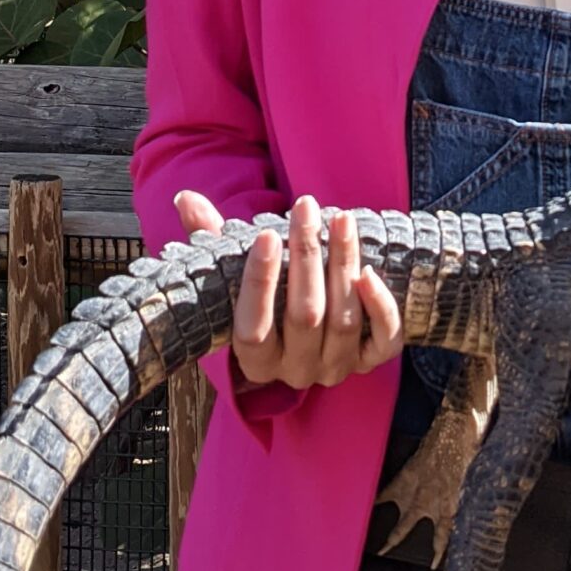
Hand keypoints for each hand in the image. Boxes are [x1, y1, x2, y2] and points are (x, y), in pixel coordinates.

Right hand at [172, 190, 403, 387]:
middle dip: (306, 256)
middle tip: (305, 208)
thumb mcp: (234, 273)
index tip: (266, 234)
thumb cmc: (267, 295)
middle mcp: (295, 371)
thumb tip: (186, 199)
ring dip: (343, 264)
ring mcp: (335, 367)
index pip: (252, 329)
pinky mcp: (371, 360)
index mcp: (255, 360)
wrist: (310, 331)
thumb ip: (212, 239)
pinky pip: (384, 340)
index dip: (259, 282)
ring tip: (340, 219)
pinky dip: (380, 307)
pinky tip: (368, 271)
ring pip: (342, 319)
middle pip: (304, 316)